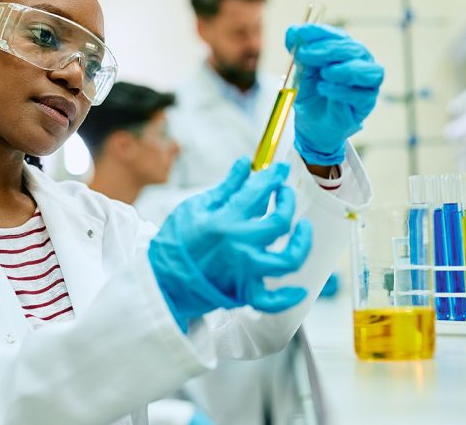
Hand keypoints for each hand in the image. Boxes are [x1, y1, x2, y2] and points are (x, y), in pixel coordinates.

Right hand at [148, 157, 311, 331]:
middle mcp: (239, 246)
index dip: (273, 176)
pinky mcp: (243, 292)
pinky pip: (272, 301)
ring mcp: (244, 271)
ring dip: (301, 243)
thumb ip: (226, 188)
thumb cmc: (175, 243)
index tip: (278, 170)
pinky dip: (287, 298)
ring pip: (288, 260)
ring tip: (303, 229)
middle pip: (280, 221)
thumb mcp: (196, 208)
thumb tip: (244, 164)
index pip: (259, 191)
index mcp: (225, 221)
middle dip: (287, 201)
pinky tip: (299, 290)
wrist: (162, 280)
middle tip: (284, 193)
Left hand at [285, 23, 383, 165]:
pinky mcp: (366, 104)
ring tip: (324, 73)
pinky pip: (361, 94)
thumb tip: (292, 32)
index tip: (299, 33)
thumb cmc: (310, 95)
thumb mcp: (301, 72)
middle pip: (353, 50)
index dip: (319, 32)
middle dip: (328, 49)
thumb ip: (300, 53)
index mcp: (345, 51)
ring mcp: (367, 83)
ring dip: (344, 69)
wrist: (311, 126)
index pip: (338, 36)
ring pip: (368, 70)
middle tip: (305, 54)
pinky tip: (324, 88)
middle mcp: (360, 63)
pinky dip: (342, 90)